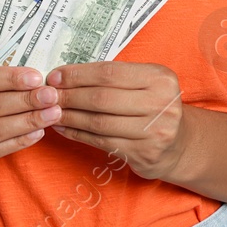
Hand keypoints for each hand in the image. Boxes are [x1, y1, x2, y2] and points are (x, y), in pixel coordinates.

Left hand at [46, 61, 187, 181]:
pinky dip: (77, 134)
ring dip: (69, 116)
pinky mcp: (144, 153)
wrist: (179, 143)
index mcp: (160, 78)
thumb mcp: (146, 83)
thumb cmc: (153, 107)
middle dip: (69, 96)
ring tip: (51, 112)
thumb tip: (66, 75)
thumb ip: (115, 77)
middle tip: (47, 95)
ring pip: (99, 122)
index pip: (110, 72)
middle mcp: (161, 103)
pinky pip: (101, 141)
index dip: (78, 74)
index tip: (55, 76)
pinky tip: (63, 128)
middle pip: (102, 97)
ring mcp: (154, 130)